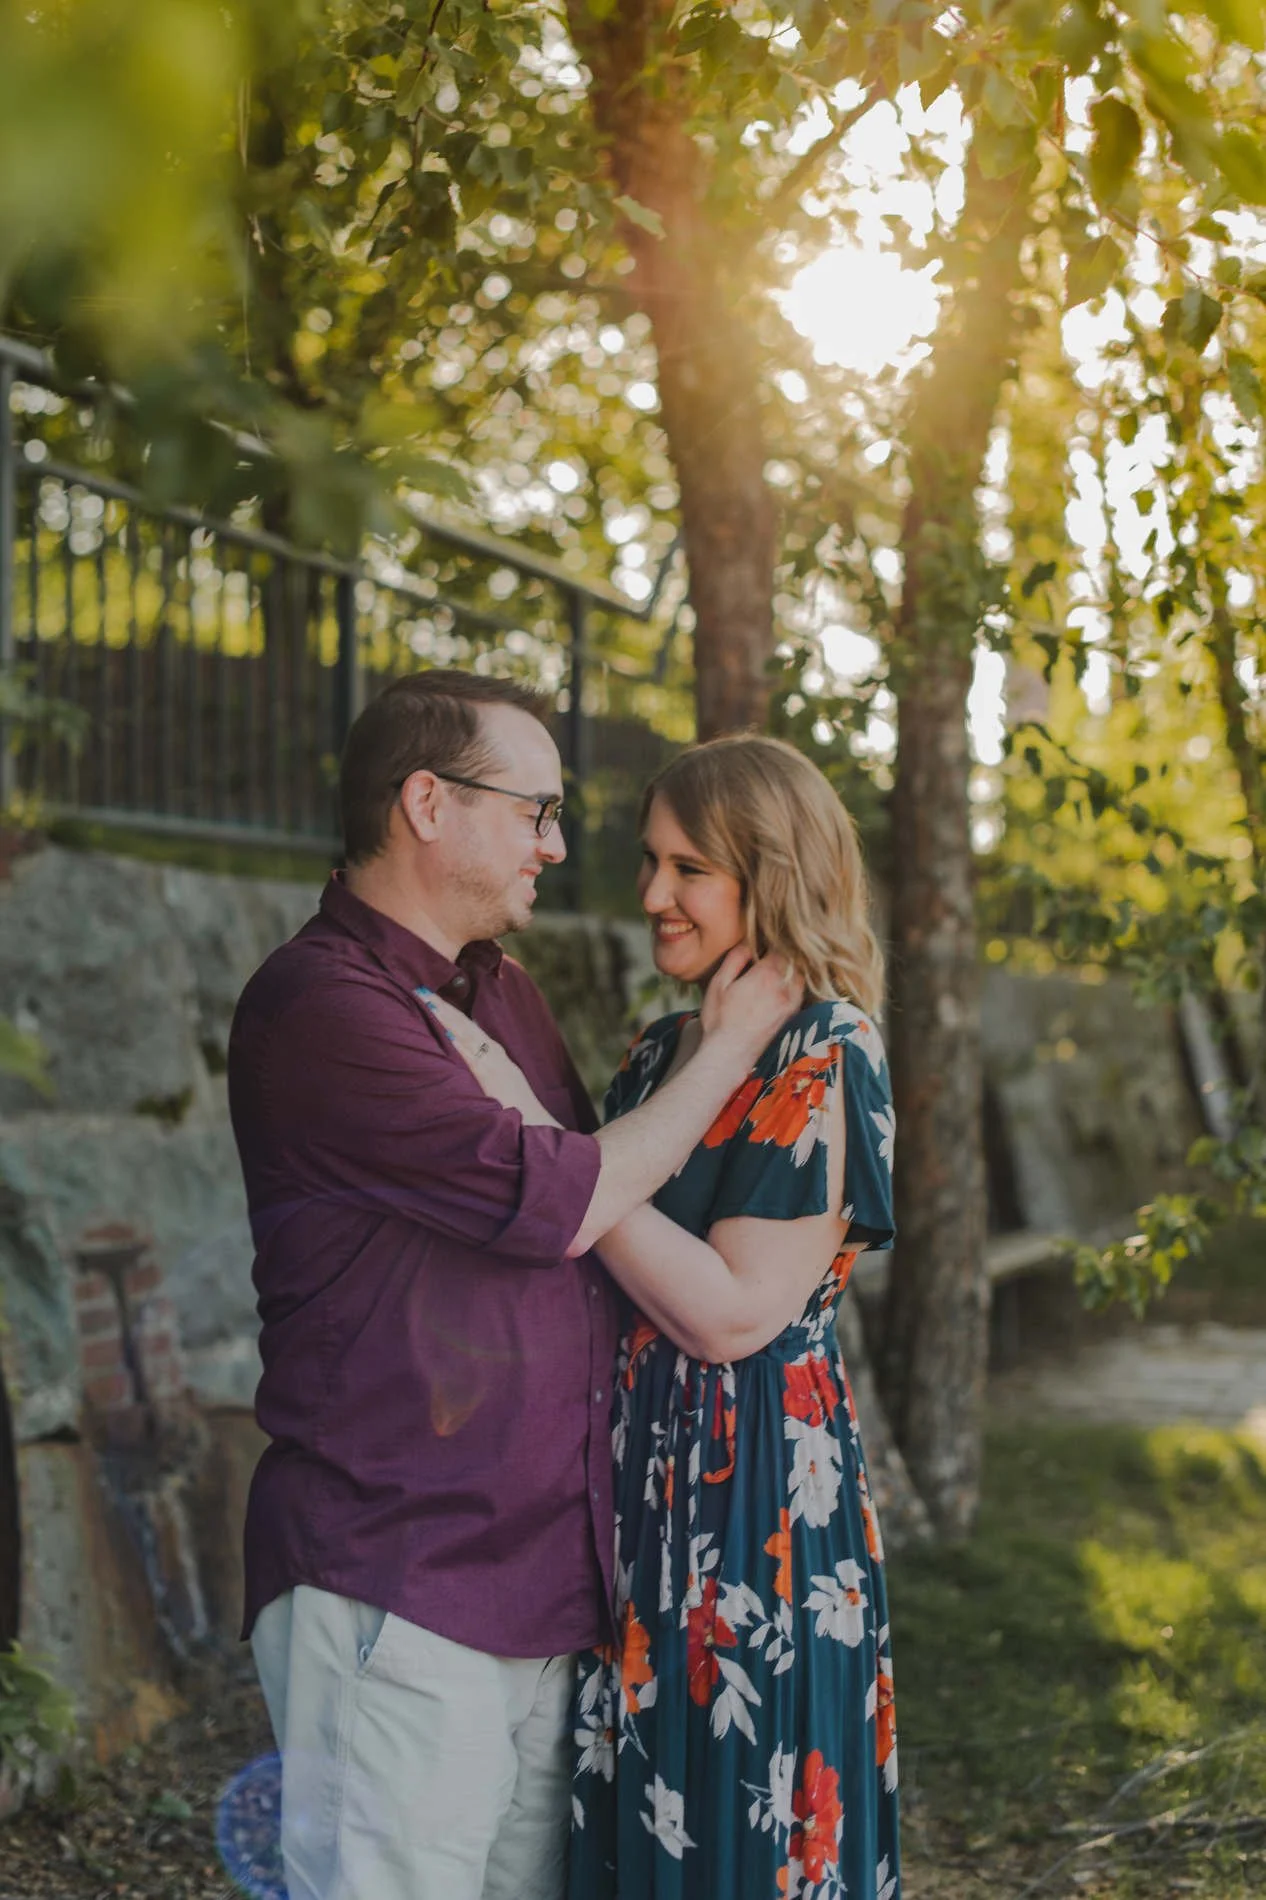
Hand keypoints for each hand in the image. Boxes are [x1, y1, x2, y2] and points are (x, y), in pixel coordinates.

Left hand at [418, 990, 559, 1126]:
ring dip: (448, 1018)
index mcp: (497, 1057)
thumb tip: (463, 1061)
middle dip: (444, 1008)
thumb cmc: (517, 1112)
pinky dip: (461, 1045)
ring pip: (468, 1036)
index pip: (470, 1028)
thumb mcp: (501, 1086)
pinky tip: (447, 1034)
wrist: (538, 1129)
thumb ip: (484, 1073)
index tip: (431, 998)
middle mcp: (496, 1056)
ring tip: (428, 1002)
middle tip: (421, 991)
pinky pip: (474, 1059)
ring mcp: (495, 1066)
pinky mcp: (494, 1080)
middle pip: (466, 1025)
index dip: (451, 1013)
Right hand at [699, 948, 801, 1064]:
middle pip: (794, 962)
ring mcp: (791, 1004)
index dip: (772, 945)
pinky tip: (781, 990)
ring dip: (791, 971)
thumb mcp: (719, 983)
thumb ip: (735, 959)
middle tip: (771, 957)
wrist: (729, 1054)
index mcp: (766, 975)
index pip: (780, 949)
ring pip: (800, 978)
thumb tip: (748, 945)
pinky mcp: (792, 1017)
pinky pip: (801, 994)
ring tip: (777, 972)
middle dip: (784, 957)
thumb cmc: (719, 1019)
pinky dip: (795, 987)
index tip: (763, 946)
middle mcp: (784, 988)